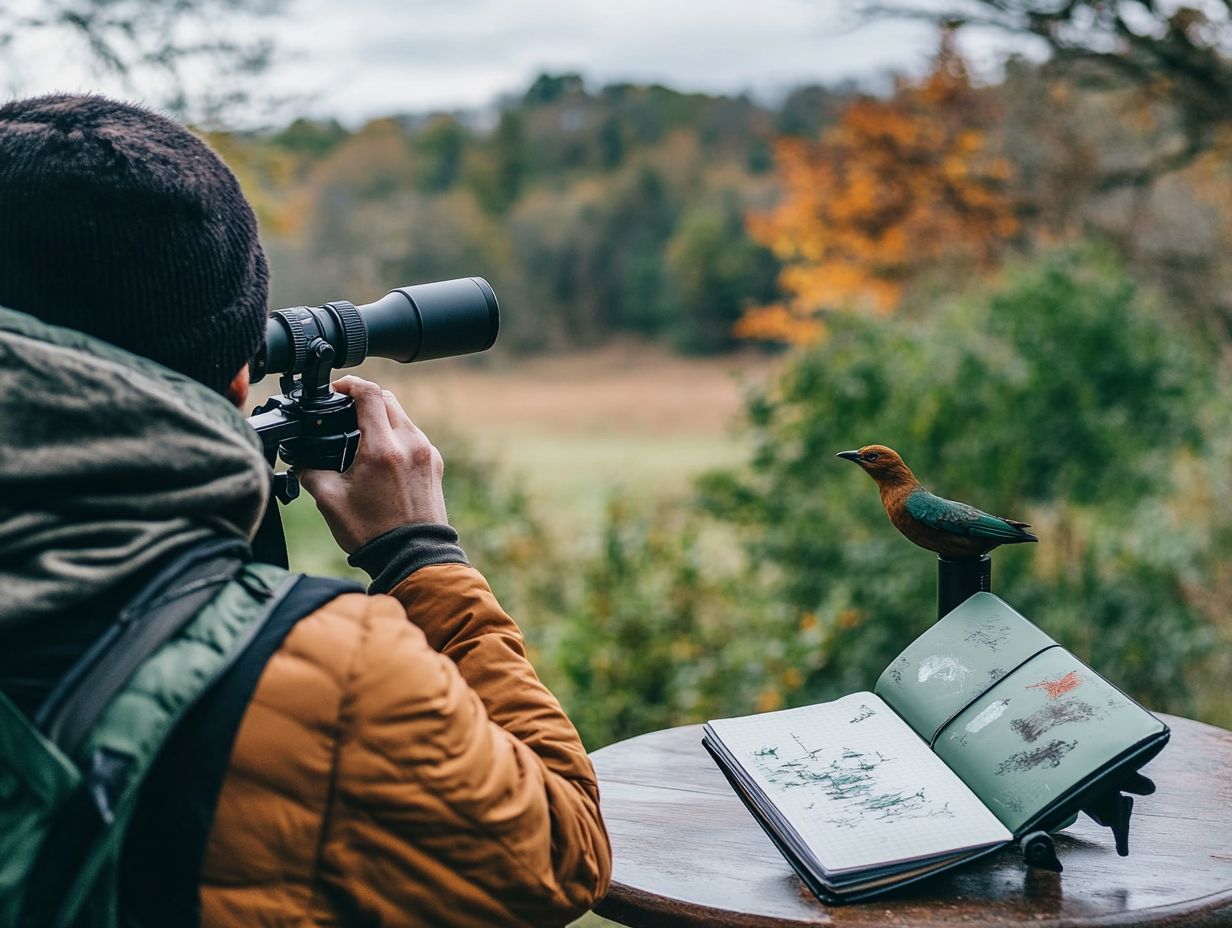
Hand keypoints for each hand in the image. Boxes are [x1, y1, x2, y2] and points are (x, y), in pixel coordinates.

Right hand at [297, 376, 447, 552]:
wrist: (413, 556)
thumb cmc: (372, 533)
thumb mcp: (329, 500)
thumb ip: (311, 471)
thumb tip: (302, 458)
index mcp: (382, 448)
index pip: (368, 394)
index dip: (348, 384)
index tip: (336, 389)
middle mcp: (410, 444)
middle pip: (387, 399)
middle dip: (363, 399)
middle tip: (344, 411)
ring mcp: (427, 452)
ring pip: (401, 417)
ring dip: (380, 417)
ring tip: (359, 435)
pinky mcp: (435, 463)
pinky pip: (413, 436)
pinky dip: (395, 435)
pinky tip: (380, 454)